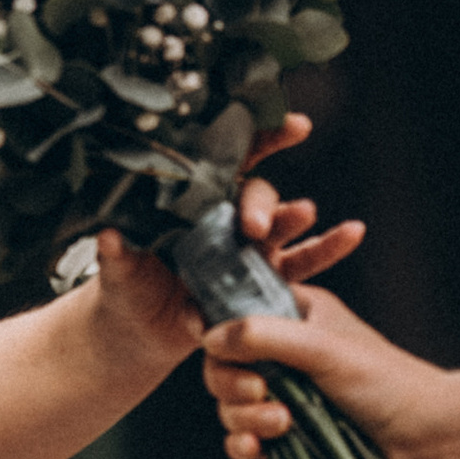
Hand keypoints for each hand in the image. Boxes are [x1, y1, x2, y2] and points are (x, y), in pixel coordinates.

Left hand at [87, 114, 363, 373]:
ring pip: (282, 226)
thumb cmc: (126, 290)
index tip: (291, 125)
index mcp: (191, 203)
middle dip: (261, 203)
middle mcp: (225, 220)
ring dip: (295, 218)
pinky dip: (326, 248)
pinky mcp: (263, 282)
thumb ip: (118, 255)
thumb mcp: (119, 273)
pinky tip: (352, 234)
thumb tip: (107, 235)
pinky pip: (301, 263)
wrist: (139, 334)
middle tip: (255, 224)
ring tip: (306, 214)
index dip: (259, 139)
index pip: (227, 161)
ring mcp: (248, 250)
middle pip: (256, 196)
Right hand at [205, 279, 447, 458]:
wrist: (426, 439)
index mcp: (293, 314)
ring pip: (229, 405)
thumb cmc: (385, 382)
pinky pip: (242, 440)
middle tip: (262, 392)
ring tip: (284, 423)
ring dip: (245, 417)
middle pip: (222, 366)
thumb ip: (263, 336)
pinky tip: (257, 449)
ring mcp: (283, 396)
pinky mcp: (285, 437)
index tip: (228, 351)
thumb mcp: (323, 348)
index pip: (233, 314)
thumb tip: (210, 339)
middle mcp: (283, 353)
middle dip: (233, 384)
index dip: (222, 335)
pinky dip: (243, 444)